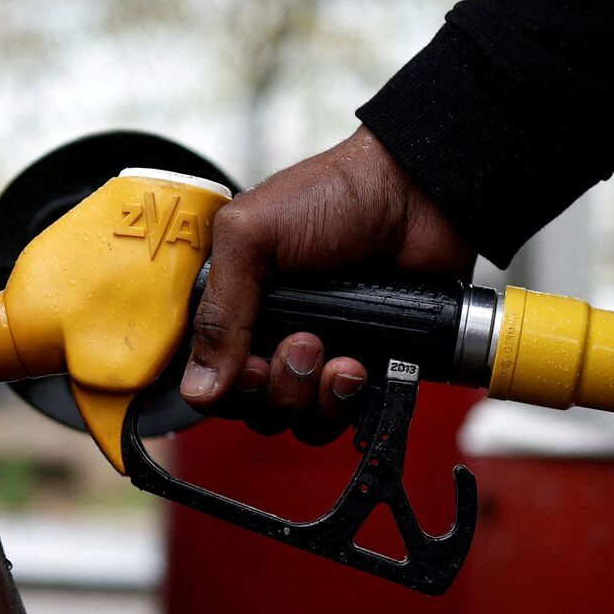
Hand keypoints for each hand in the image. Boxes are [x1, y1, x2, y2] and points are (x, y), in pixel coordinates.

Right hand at [180, 124, 474, 442]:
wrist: (417, 195)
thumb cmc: (333, 196)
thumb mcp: (252, 235)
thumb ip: (218, 312)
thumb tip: (197, 389)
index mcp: (235, 300)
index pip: (207, 373)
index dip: (227, 384)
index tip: (250, 364)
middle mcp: (271, 332)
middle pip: (251, 405)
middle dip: (276, 386)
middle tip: (305, 342)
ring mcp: (319, 352)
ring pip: (294, 417)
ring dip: (312, 396)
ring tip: (339, 355)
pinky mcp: (364, 365)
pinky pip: (339, 416)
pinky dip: (345, 402)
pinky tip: (360, 367)